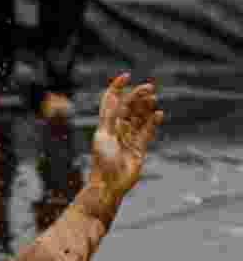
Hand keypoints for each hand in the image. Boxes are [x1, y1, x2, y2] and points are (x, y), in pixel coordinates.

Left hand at [91, 73, 162, 197]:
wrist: (109, 185)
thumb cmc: (102, 162)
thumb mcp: (104, 137)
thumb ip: (110, 117)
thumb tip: (113, 96)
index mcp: (105, 126)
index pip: (111, 102)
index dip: (117, 88)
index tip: (126, 76)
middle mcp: (116, 131)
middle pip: (128, 108)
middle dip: (137, 96)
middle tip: (149, 88)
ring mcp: (128, 139)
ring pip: (139, 118)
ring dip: (145, 107)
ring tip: (153, 99)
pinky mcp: (138, 149)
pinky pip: (147, 132)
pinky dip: (153, 122)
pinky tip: (158, 114)